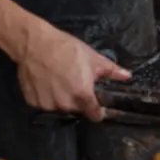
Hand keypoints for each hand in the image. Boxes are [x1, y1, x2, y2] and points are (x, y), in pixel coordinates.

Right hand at [15, 23, 129, 121]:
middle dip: (78, 99)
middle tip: (75, 82)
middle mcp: (65, 104)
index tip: (97, 106)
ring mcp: (47, 104)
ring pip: (59, 107)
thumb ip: (111, 70)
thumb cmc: (66, 49)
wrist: (35, 44)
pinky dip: (46, 96)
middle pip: (77, 109)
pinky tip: (46, 82)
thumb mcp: (92, 58)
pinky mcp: (32, 102)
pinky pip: (44, 103)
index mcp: (82, 95)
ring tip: (59, 81)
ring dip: (62, 98)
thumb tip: (127, 76)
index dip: (98, 112)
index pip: (94, 115)